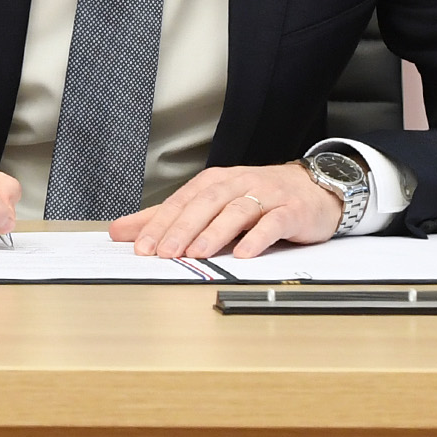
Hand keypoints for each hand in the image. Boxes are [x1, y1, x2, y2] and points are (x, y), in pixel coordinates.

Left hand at [109, 162, 342, 259]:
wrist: (314, 188)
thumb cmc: (259, 197)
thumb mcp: (211, 204)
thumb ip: (168, 218)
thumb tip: (122, 231)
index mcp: (213, 182)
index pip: (180, 202)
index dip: (159, 224)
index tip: (139, 246)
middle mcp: (236, 184)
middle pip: (204, 204)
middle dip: (181, 228)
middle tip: (164, 252)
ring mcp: (265, 196)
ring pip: (236, 211)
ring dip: (215, 233)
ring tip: (198, 253)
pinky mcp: (291, 211)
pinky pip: (272, 223)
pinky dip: (257, 238)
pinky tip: (244, 253)